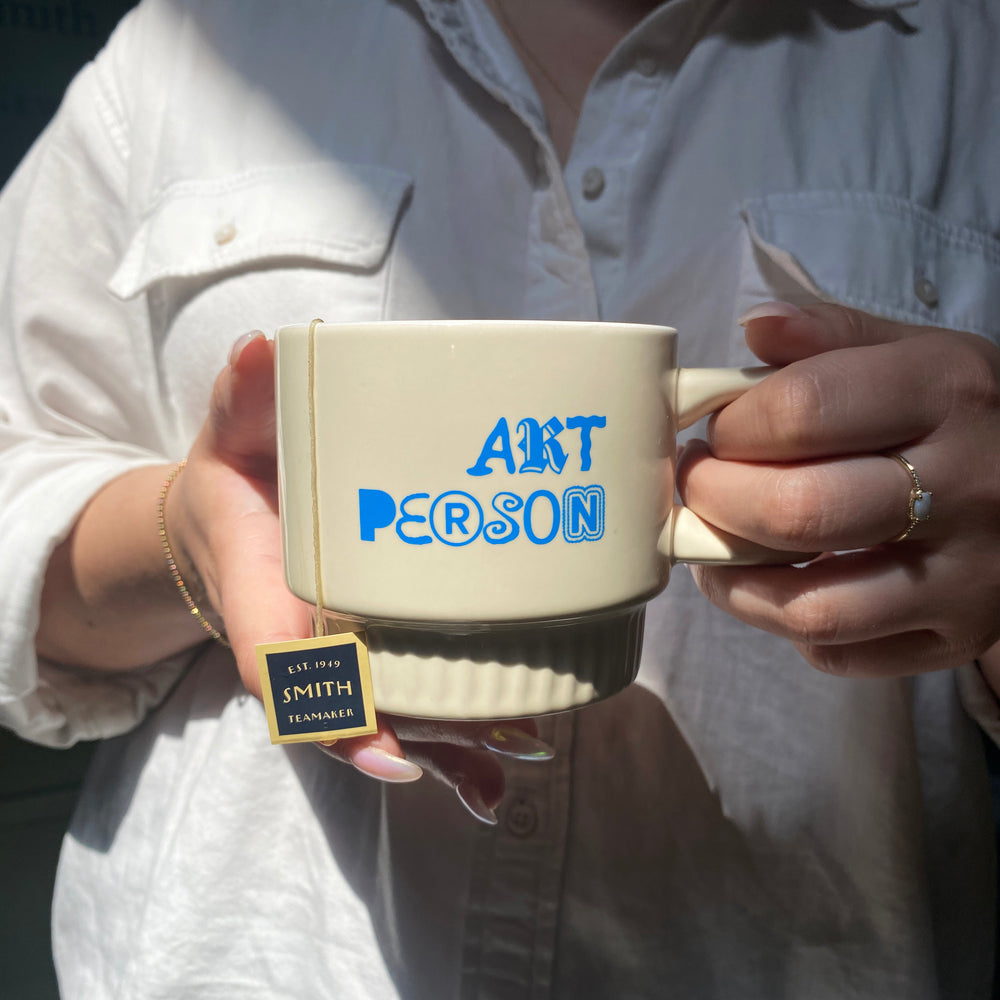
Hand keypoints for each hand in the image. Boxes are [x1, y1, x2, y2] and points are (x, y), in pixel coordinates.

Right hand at [168, 332, 552, 822]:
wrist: (225, 515)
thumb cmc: (234, 480)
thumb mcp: (229, 435)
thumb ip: (243, 396)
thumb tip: (259, 350)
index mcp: (263, 595)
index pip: (286, 670)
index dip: (332, 713)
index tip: (384, 748)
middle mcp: (302, 640)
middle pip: (358, 712)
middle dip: (422, 735)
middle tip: (497, 740)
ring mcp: (336, 652)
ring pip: (389, 716)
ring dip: (448, 747)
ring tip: (519, 748)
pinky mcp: (365, 646)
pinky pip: (402, 700)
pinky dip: (444, 742)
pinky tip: (498, 768)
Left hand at [677, 302, 999, 678]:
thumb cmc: (961, 416)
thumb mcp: (915, 352)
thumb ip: (831, 334)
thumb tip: (755, 328)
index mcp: (949, 393)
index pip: (803, 411)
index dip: (732, 426)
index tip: (715, 430)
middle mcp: (969, 488)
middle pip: (801, 513)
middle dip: (716, 499)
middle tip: (698, 484)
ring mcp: (968, 576)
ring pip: (815, 607)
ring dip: (733, 580)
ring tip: (711, 545)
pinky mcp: (956, 637)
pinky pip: (841, 654)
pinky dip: (784, 625)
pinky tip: (774, 584)